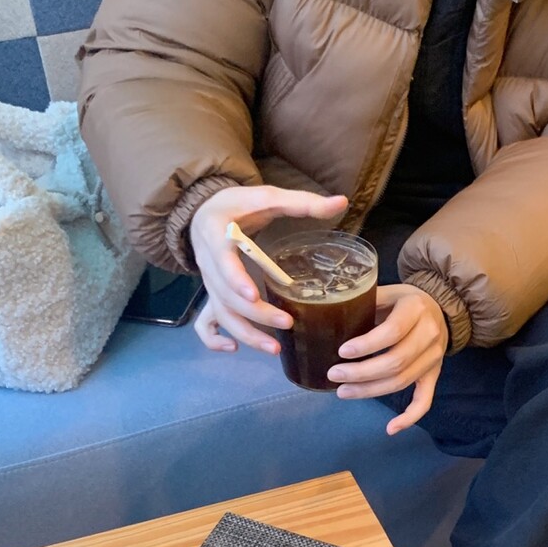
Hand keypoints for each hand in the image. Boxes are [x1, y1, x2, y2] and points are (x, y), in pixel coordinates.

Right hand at [189, 184, 348, 352]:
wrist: (206, 211)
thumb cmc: (239, 205)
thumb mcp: (267, 197)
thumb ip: (301, 202)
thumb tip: (341, 202)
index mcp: (217, 234)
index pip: (222, 260)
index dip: (235, 278)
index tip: (253, 294)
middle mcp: (208, 263)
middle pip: (226, 295)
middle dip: (256, 314)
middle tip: (288, 323)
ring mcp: (210, 283)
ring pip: (221, 314)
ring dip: (246, 333)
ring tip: (275, 348)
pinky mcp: (212, 295)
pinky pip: (206, 322)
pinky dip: (214, 339)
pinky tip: (234, 349)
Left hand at [327, 284, 447, 434]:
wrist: (441, 307)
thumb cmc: (404, 300)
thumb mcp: (387, 291)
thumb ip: (364, 301)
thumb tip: (327, 314)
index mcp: (416, 309)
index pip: (392, 332)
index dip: (366, 345)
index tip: (342, 352)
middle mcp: (429, 335)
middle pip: (395, 362)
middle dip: (361, 373)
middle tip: (334, 375)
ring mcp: (434, 358)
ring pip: (402, 382)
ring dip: (371, 391)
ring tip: (343, 391)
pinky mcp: (434, 374)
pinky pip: (425, 400)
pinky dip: (409, 417)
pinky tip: (390, 429)